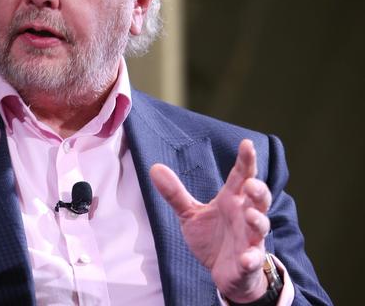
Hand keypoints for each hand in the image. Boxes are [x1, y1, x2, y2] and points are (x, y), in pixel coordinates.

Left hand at [149, 139, 271, 302]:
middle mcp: (245, 216)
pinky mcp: (247, 263)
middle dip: (258, 190)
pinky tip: (246, 258)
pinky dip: (251, 259)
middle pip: (259, 199)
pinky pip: (252, 260)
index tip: (247, 144)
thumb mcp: (190, 214)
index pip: (241, 176)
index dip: (246, 160)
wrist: (226, 272)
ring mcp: (250, 239)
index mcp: (232, 200)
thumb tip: (154, 167)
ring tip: (250, 214)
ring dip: (258, 220)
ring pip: (260, 226)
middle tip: (250, 184)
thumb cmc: (213, 237)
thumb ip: (175, 193)